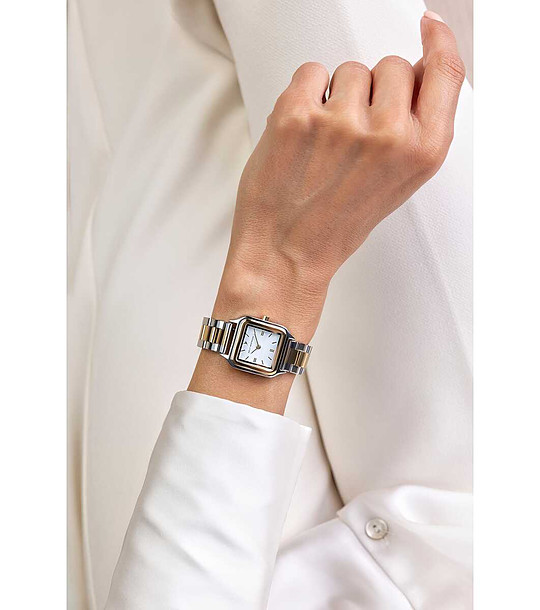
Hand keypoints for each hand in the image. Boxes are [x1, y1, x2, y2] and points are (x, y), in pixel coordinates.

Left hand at [190, 14, 465, 412]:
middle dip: (372, 91)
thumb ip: (415, 131)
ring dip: (336, 97)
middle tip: (352, 135)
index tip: (430, 28)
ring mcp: (342, 123)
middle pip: (392, 66)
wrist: (286, 253)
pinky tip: (303, 133)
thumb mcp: (397, 185)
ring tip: (324, 142)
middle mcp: (389, 135)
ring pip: (349, 69)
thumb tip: (417, 75)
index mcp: (422, 152)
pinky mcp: (298, 116)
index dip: (438, 43)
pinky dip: (305, 95)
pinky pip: (311, 72)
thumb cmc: (335, 227)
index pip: (445, 72)